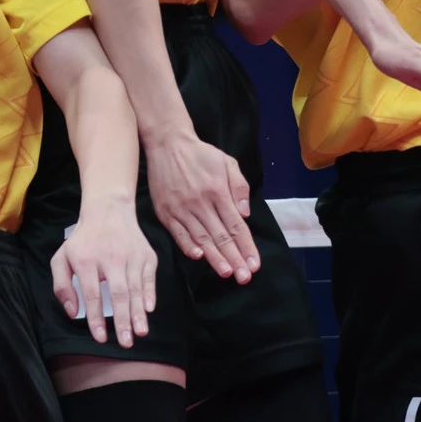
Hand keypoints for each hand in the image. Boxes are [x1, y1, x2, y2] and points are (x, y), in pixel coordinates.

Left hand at [51, 200, 158, 346]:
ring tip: (140, 332)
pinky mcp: (147, 254)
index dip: (96, 318)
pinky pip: (149, 278)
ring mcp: (131, 256)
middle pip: (118, 294)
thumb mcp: (62, 257)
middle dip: (123, 321)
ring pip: (136, 288)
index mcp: (86, 260)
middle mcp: (111, 257)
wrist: (108, 210)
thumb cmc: (83, 240)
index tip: (100, 338)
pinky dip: (150, 293)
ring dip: (138, 313)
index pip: (92, 294)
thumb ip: (62, 285)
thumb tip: (73, 312)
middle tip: (125, 343)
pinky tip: (149, 309)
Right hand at [144, 130, 258, 282]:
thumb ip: (239, 187)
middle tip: (244, 278)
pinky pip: (178, 233)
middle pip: (220, 236)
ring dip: (215, 258)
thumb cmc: (200, 154)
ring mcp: (181, 208)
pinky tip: (199, 257)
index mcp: (218, 191)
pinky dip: (188, 246)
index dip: (246, 247)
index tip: (254, 264)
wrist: (167, 143)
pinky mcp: (165, 211)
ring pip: (201, 238)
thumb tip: (245, 214)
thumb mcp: (227, 162)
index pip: (236, 226)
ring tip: (227, 273)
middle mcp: (200, 202)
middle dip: (234, 259)